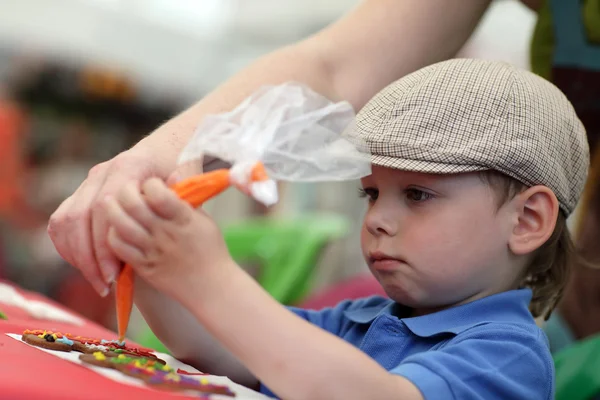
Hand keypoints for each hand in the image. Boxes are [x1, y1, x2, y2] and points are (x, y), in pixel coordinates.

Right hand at [47, 143, 188, 296]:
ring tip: (98, 282)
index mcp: (127, 168)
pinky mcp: (82, 192)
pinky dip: (70, 247)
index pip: (103, 209)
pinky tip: (87, 268)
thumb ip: (182, 190)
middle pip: (79, 218)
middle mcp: (102, 172)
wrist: (165, 150)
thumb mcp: (187, 176)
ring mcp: (89, 182)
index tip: (115, 274)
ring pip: (66, 221)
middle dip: (89, 257)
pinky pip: (63, 222)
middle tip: (105, 285)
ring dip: (77, 255)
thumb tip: (178, 193)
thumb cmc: (178, 167)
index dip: (105, 245)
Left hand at [104, 177, 233, 299]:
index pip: (157, 194)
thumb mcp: (203, 219)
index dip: (150, 184)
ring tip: (115, 204)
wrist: (211, 286)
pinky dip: (112, 234)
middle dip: (125, 192)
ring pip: (120, 225)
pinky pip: (118, 247)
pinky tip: (117, 228)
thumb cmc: (209, 248)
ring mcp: (153, 251)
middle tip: (127, 189)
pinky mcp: (143, 266)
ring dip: (113, 211)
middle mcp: (166, 234)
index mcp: (184, 219)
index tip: (151, 184)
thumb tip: (172, 174)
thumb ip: (185, 198)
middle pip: (133, 206)